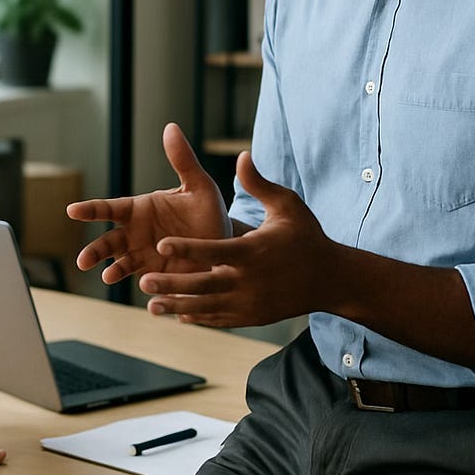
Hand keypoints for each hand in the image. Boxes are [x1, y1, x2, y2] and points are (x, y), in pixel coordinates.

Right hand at [67, 123, 230, 284]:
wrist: (224, 245)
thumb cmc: (209, 213)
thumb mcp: (199, 185)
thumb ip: (182, 160)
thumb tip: (171, 127)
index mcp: (140, 209)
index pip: (110, 208)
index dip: (91, 209)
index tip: (72, 210)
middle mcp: (136, 233)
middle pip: (108, 241)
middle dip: (95, 250)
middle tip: (83, 261)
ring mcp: (144, 256)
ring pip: (119, 263)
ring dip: (111, 270)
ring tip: (107, 276)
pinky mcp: (156, 275)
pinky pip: (143, 281)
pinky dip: (139, 285)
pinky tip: (142, 289)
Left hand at [139, 150, 335, 326]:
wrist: (331, 279)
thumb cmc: (307, 237)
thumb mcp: (288, 206)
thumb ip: (259, 184)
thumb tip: (241, 155)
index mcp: (254, 251)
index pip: (214, 251)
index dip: (187, 248)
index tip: (161, 244)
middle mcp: (250, 281)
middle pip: (204, 284)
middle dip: (172, 283)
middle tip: (142, 279)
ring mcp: (251, 303)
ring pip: (207, 307)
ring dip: (178, 306)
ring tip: (150, 305)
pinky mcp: (252, 318)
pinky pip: (220, 319)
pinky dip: (198, 318)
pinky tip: (177, 314)